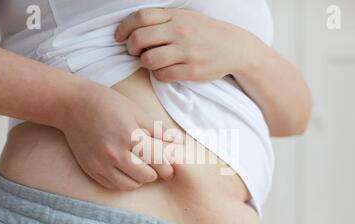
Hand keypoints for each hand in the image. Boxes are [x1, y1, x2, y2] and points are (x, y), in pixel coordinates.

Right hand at [58, 82, 175, 190]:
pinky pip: (113, 185)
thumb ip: (158, 130)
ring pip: (130, 185)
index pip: (158, 160)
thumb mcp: (136, 112)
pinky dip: (124, 181)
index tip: (171, 168)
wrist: (71, 105)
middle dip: (156, 173)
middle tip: (157, 167)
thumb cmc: (108, 104)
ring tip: (141, 168)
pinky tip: (126, 170)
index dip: (168, 166)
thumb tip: (178, 143)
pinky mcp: (90, 169)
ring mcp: (100, 163)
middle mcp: (114, 153)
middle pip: (146, 176)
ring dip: (140, 179)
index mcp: (130, 136)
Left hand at [115, 8, 256, 81]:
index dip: (124, 28)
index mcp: (176, 16)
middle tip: (134, 51)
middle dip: (131, 47)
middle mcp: (180, 32)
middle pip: (140, 39)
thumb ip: (163, 19)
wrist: (235, 47)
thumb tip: (134, 28)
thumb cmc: (205, 33)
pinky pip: (163, 75)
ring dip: (144, 63)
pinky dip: (158, 75)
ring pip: (149, 60)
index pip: (140, 17)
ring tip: (150, 61)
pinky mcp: (192, 70)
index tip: (119, 37)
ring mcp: (186, 52)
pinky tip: (164, 71)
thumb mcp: (186, 17)